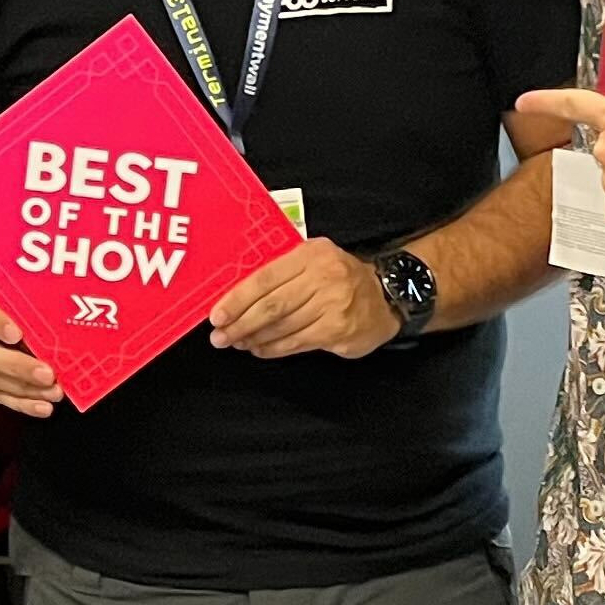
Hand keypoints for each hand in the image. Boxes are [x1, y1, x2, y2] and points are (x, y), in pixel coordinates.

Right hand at [0, 285, 62, 416]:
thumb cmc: (4, 300)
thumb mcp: (11, 292)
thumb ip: (25, 302)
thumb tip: (64, 313)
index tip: (17, 334)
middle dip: (18, 366)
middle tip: (47, 374)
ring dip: (25, 389)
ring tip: (52, 392)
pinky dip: (22, 403)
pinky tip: (42, 406)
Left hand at [207, 239, 397, 358]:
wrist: (387, 295)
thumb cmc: (340, 277)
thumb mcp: (314, 260)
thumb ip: (282, 272)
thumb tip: (238, 297)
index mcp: (311, 254)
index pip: (265, 278)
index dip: (238, 299)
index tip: (217, 315)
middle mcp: (323, 277)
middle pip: (272, 305)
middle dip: (241, 323)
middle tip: (220, 337)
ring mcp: (333, 305)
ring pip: (283, 326)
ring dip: (255, 338)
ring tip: (238, 342)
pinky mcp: (338, 330)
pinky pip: (297, 342)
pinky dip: (274, 348)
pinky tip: (260, 349)